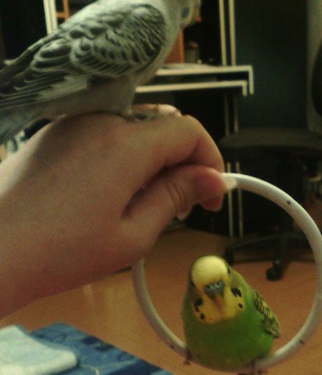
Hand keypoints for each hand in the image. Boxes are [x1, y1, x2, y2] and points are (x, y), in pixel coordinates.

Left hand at [0, 109, 226, 314]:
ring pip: (136, 128)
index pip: (189, 131)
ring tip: (147, 206)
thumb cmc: (58, 253)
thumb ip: (176, 197)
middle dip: (184, 161)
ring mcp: (74, 124)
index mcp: (124, 145)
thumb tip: (212, 179)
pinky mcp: (56, 133)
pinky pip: (106, 134)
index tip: (212, 198)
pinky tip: (114, 194)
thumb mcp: (132, 235)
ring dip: (155, 159)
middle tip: (183, 207)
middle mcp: (100, 121)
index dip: (211, 162)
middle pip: (164, 126)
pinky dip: (126, 156)